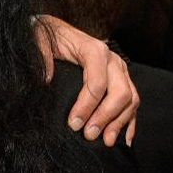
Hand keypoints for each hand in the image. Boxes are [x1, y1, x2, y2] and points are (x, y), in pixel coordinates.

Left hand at [35, 15, 139, 146]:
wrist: (56, 30)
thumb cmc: (48, 37)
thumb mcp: (39, 40)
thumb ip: (41, 55)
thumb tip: (46, 78)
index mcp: (93, 49)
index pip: (97, 82)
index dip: (86, 106)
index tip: (73, 124)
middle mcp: (112, 59)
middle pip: (119, 92)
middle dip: (104, 117)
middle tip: (88, 135)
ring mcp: (120, 70)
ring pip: (130, 99)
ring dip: (119, 123)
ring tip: (105, 141)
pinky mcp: (123, 80)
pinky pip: (133, 102)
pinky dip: (130, 121)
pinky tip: (124, 139)